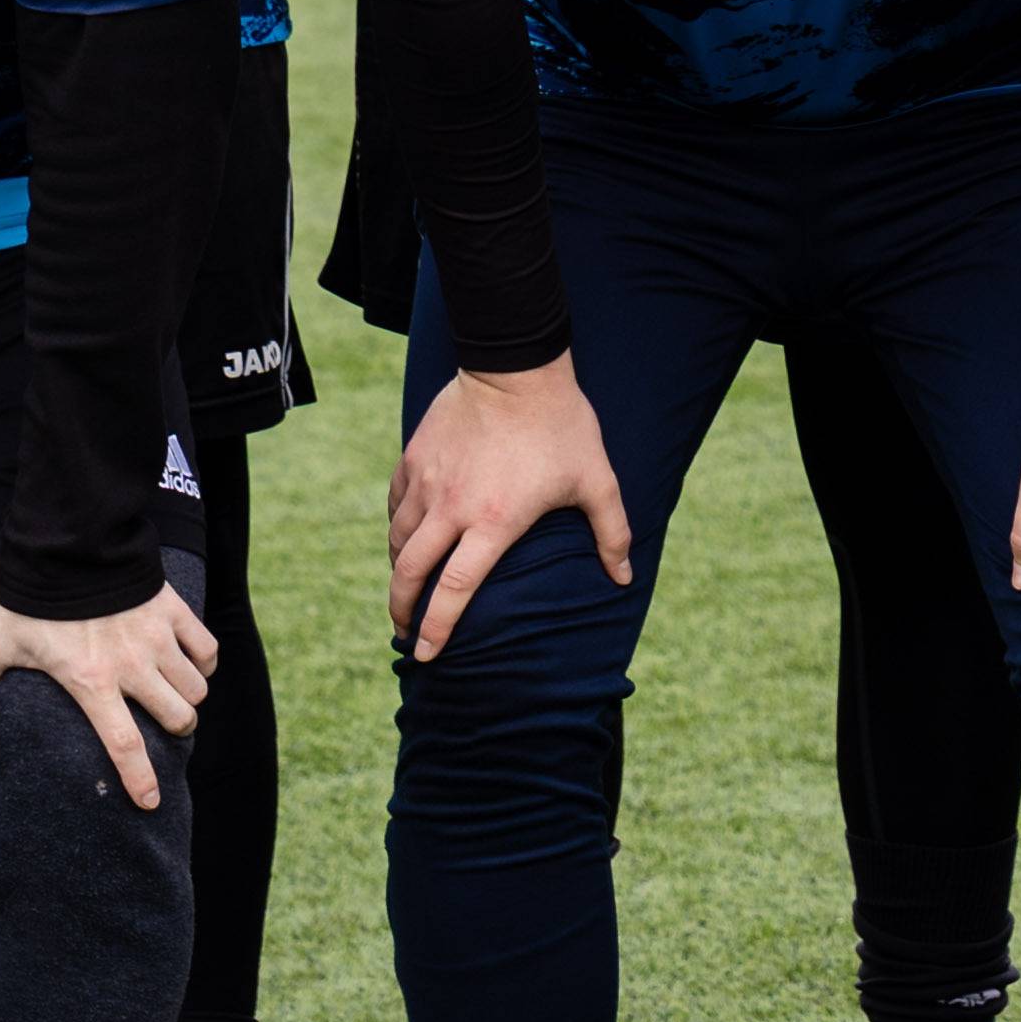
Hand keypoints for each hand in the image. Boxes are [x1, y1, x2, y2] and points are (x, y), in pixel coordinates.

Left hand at [0, 586, 219, 809]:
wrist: (69, 544)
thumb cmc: (31, 599)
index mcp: (91, 683)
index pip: (123, 744)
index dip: (140, 779)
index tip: (150, 803)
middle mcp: (131, 667)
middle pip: (176, 718)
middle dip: (176, 730)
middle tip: (165, 724)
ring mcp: (157, 639)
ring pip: (196, 689)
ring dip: (188, 698)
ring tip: (175, 694)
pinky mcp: (174, 612)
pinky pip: (206, 649)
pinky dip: (203, 662)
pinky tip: (189, 663)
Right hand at [391, 350, 629, 661]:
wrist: (516, 367)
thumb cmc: (562, 426)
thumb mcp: (596, 480)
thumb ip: (612, 533)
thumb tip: (624, 578)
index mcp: (494, 522)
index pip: (455, 589)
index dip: (437, 628)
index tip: (425, 654)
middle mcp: (452, 508)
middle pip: (410, 573)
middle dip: (403, 609)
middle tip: (403, 632)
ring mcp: (428, 482)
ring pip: (398, 540)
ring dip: (398, 571)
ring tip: (405, 590)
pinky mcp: (414, 458)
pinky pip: (396, 505)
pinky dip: (397, 528)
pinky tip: (404, 538)